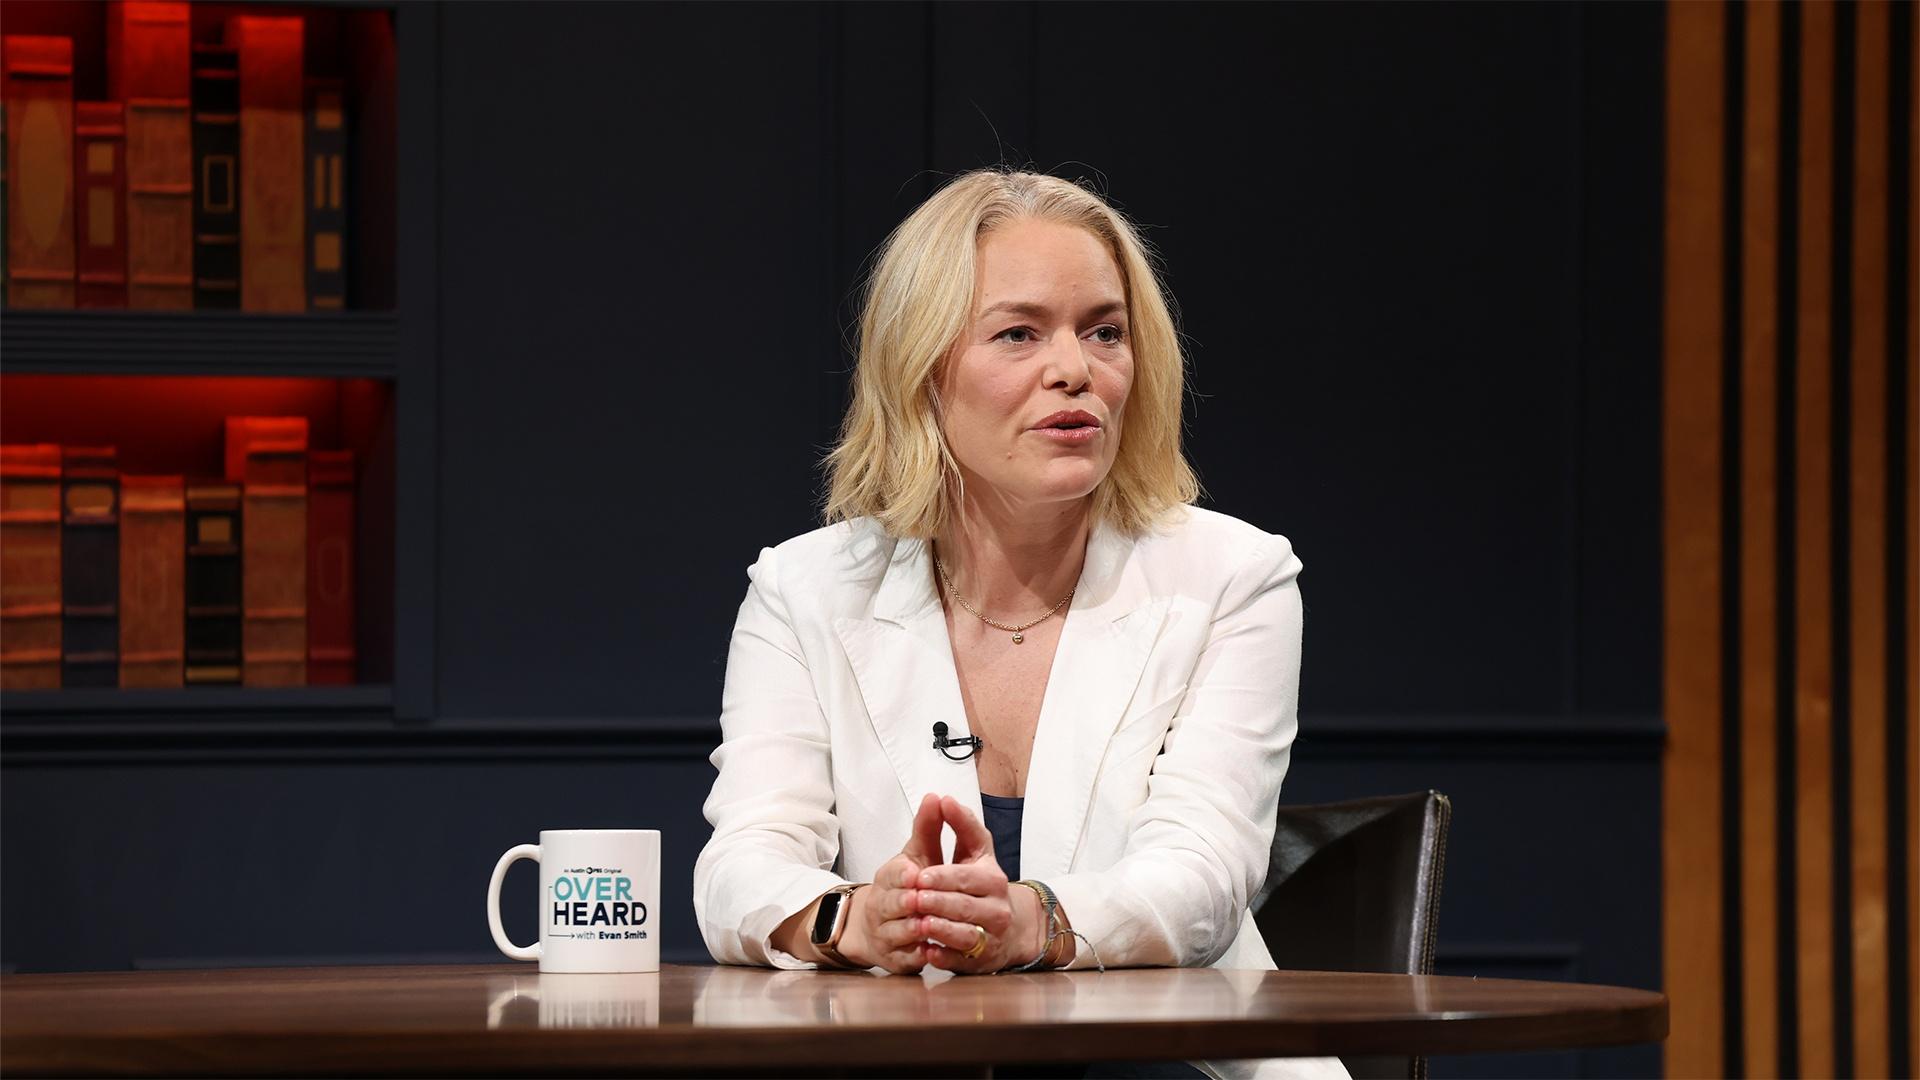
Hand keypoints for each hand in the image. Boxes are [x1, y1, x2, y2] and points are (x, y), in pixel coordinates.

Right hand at [837, 793, 944, 972]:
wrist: (879, 927)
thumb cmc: (907, 885)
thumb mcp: (918, 854)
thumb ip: (929, 827)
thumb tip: (936, 796)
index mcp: (888, 877)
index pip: (893, 873)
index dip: (904, 874)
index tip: (916, 873)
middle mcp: (882, 905)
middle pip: (894, 903)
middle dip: (910, 902)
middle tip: (924, 901)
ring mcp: (887, 934)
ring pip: (898, 932)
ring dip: (914, 929)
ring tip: (930, 926)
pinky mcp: (895, 960)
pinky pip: (905, 959)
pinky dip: (916, 956)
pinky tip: (930, 953)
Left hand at [912, 795, 1036, 973]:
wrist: (1010, 926)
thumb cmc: (982, 882)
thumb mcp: (974, 851)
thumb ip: (958, 824)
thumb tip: (940, 797)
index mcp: (991, 877)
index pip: (967, 876)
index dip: (944, 876)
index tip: (920, 875)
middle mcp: (996, 907)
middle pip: (964, 905)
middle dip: (937, 902)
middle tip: (913, 899)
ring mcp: (991, 935)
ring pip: (965, 934)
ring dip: (941, 929)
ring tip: (920, 923)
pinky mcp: (982, 960)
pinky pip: (963, 960)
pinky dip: (946, 957)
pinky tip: (928, 952)